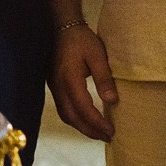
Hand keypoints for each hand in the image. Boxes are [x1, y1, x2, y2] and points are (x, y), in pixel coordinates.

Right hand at [49, 23, 117, 140]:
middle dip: (89, 130)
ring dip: (81, 127)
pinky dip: (75, 119)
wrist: (63, 27)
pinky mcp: (54, 85)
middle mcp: (58, 86)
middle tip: (107, 137)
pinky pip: (63, 108)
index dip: (96, 122)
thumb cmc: (83, 40)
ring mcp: (54, 86)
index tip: (111, 131)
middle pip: (71, 116)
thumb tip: (112, 101)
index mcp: (69, 79)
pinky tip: (86, 120)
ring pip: (65, 115)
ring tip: (98, 133)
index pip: (83, 108)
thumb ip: (104, 78)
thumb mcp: (98, 56)